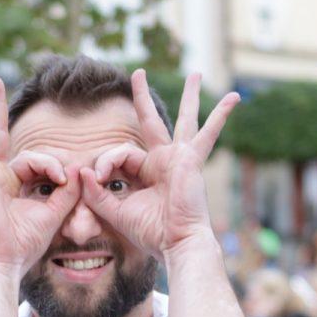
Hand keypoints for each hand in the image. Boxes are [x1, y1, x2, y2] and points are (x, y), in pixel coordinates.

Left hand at [78, 69, 238, 259]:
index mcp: (147, 172)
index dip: (105, 161)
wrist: (176, 243)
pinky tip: (234, 98)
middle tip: (137, 72)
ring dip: (190, 96)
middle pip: (151, 122)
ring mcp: (180, 158)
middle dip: (143, 98)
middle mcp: (164, 161)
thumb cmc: (151, 233)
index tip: (98, 177)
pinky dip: (221, 116)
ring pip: (184, 119)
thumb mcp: (116, 212)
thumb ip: (97, 193)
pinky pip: (208, 133)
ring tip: (195, 74)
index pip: (121, 153)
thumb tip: (82, 171)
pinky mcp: (191, 159)